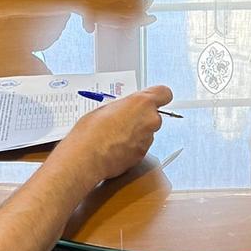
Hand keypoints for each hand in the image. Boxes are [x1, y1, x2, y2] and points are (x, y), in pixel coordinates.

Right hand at [55, 85, 173, 184]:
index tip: (152, 99)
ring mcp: (147, 139)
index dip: (158, 96)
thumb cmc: (91, 131)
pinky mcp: (142, 155)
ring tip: (115, 136)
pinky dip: (131, 146)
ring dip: (136, 133)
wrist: (86, 157)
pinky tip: (115, 147)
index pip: (164, 93)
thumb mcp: (106, 107)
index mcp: (142, 102)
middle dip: (141, 117)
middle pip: (154, 115)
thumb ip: (123, 106)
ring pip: (146, 132)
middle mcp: (150, 120)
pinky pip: (140, 146)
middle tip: (123, 119)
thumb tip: (126, 109)